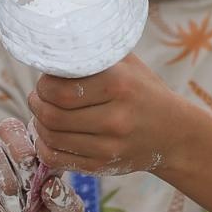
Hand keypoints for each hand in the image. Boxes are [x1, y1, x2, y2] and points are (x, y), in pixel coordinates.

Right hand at [0, 119, 84, 211]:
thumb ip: (68, 203)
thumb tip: (52, 185)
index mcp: (36, 158)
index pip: (34, 126)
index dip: (41, 139)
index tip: (49, 168)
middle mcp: (10, 162)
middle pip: (6, 128)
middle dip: (21, 150)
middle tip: (31, 180)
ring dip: (7, 183)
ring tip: (19, 210)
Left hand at [27, 55, 191, 177]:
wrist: (174, 133)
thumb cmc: (143, 91)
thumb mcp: (127, 64)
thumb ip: (95, 53)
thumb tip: (54, 45)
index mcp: (119, 86)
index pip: (60, 89)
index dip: (44, 85)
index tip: (46, 81)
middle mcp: (115, 118)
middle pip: (52, 115)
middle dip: (37, 103)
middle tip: (39, 96)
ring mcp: (109, 147)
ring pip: (51, 138)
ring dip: (38, 123)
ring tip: (44, 112)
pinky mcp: (102, 166)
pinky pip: (57, 159)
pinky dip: (44, 146)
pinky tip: (50, 134)